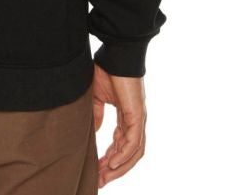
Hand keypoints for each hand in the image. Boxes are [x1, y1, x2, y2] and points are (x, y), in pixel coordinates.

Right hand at [92, 63, 145, 187]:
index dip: (109, 158)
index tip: (96, 169)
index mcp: (126, 115)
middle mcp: (134, 120)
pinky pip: (133, 142)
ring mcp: (137, 119)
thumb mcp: (97, 96)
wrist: (116, 54)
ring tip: (104, 177)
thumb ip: (97, 114)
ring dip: (119, 167)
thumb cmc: (106, 69)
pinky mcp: (137, 115)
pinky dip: (123, 155)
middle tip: (100, 180)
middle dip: (113, 169)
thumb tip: (96, 131)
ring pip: (133, 152)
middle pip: (127, 153)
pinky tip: (111, 162)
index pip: (119, 143)